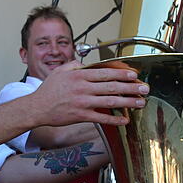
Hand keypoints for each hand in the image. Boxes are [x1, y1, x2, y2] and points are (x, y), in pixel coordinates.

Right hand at [33, 60, 147, 126]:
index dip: (121, 73)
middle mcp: (83, 88)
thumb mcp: (59, 72)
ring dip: (128, 102)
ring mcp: (83, 102)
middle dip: (131, 87)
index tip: (134, 74)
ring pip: (110, 101)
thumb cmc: (48, 90)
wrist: (37, 107)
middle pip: (112, 86)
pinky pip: (101, 118)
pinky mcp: (81, 115)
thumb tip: (83, 62)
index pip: (105, 73)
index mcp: (79, 75)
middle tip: (145, 88)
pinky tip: (125, 120)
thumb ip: (73, 64)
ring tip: (140, 102)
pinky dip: (114, 119)